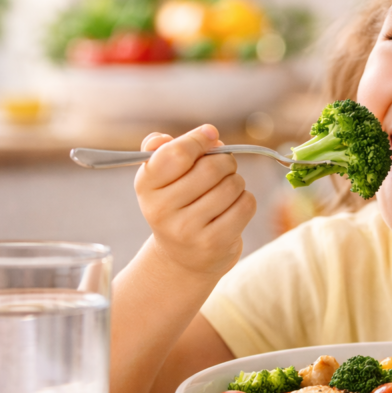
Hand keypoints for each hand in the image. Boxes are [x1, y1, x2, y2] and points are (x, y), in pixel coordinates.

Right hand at [134, 125, 256, 276]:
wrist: (181, 258)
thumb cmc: (176, 205)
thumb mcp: (160, 178)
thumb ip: (164, 149)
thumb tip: (196, 134)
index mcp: (146, 186)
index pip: (177, 153)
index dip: (199, 139)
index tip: (210, 135)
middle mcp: (162, 210)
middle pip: (211, 168)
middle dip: (225, 161)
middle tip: (223, 167)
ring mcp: (187, 230)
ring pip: (232, 185)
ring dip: (236, 181)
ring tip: (226, 190)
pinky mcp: (214, 243)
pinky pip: (245, 205)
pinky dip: (245, 200)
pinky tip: (232, 207)